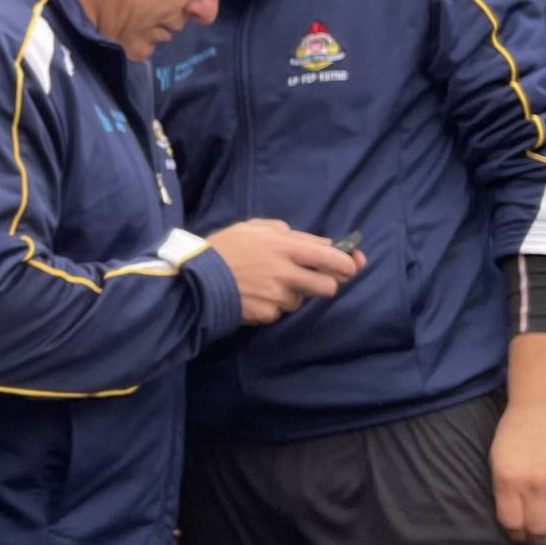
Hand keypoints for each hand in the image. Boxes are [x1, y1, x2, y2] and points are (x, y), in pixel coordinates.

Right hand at [206, 218, 361, 325]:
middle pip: (327, 287)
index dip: (347, 264)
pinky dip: (273, 305)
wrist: (195, 277)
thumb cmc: (225, 246)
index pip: (332, 259)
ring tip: (267, 284)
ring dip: (293, 294)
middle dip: (325, 284)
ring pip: (301, 300)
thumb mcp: (257, 229)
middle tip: (311, 278)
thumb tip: (323, 243)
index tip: (350, 265)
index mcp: (286, 248)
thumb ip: (293, 234)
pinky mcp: (267, 315)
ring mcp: (278, 298)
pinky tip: (255, 295)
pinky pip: (280, 312)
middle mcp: (287, 274)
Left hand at [492, 334, 545, 544]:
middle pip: (537, 530)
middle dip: (534, 539)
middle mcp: (534, 484)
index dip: (514, 536)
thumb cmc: (515, 432)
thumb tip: (514, 522)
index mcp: (508, 479)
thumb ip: (505, 490)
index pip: (512, 524)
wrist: (543, 404)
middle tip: (535, 536)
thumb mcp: (497, 460)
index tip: (516, 534)